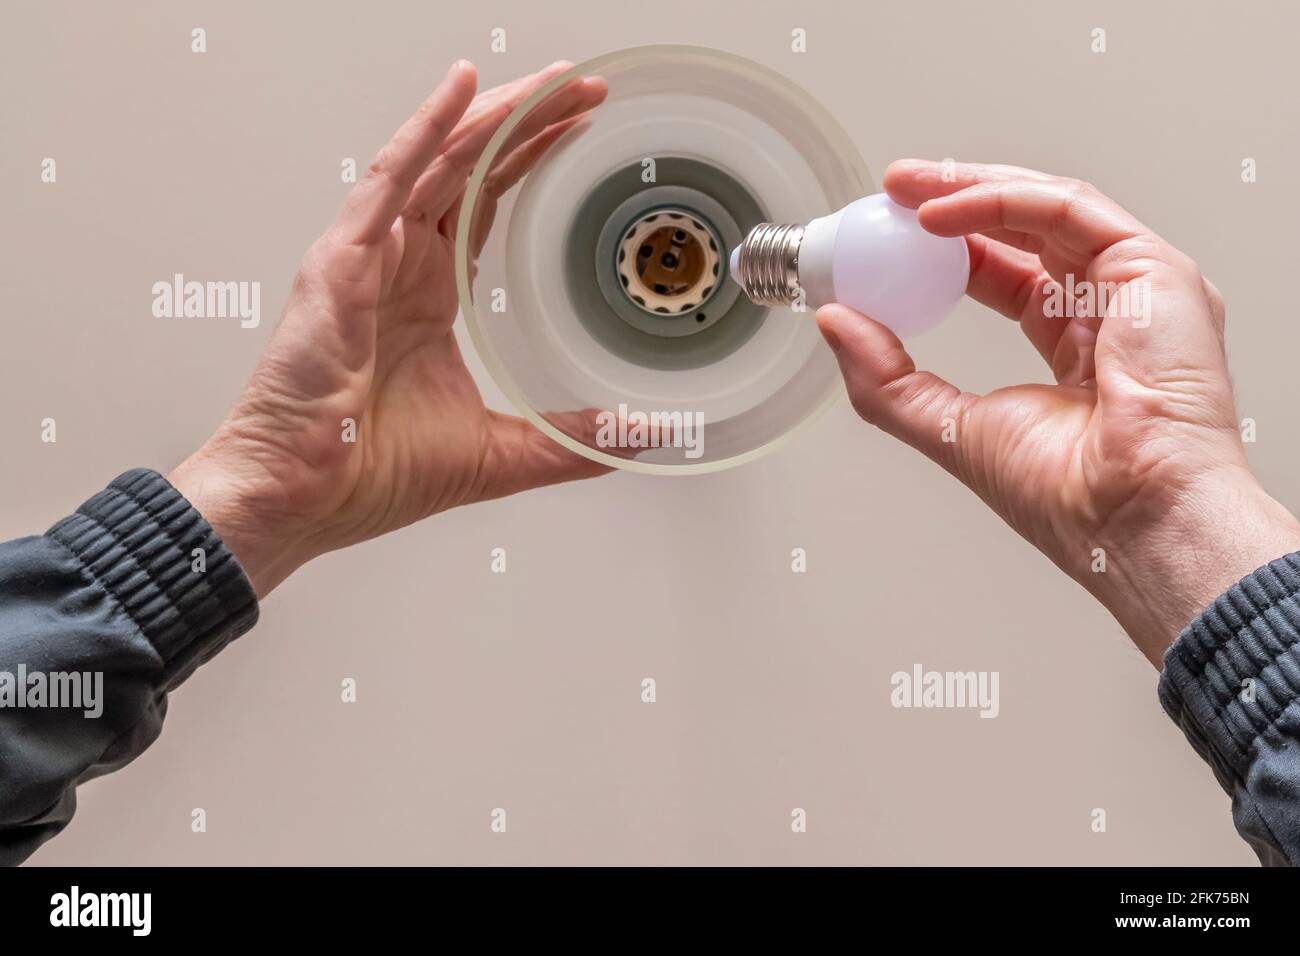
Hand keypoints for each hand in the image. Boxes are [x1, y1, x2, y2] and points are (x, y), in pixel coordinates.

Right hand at [170, 60, 610, 597]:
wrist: (303, 499)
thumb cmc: (370, 475)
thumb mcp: (502, 452)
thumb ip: (576, 439)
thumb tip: (648, 436)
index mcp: (430, 300)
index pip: (487, 207)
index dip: (532, 163)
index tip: (583, 130)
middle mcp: (400, 266)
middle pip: (471, 171)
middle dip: (529, 124)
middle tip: (585, 89)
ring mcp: (369, 258)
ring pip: (439, 162)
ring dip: (496, 116)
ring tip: (552, 82)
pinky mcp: (343, 262)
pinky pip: (389, 179)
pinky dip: (428, 131)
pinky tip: (466, 90)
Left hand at [818, 159, 1299, 664]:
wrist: (1128, 518)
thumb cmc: (1069, 496)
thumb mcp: (946, 426)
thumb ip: (886, 376)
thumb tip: (835, 322)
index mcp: (1077, 352)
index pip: (1009, 278)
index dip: (951, 250)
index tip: (890, 235)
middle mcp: (1114, 312)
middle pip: (1030, 231)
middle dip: (956, 201)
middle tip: (894, 190)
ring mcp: (1139, 288)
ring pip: (1050, 208)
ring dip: (971, 188)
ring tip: (906, 186)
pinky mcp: (1155, 270)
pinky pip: (1069, 211)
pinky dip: (1000, 203)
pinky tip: (940, 214)